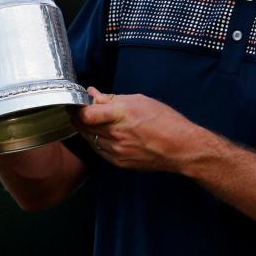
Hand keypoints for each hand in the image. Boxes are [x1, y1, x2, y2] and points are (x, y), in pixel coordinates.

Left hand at [72, 87, 213, 173]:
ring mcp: (116, 151)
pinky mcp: (119, 162)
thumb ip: (112, 98)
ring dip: (86, 129)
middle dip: (77, 117)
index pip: (86, 114)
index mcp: (120, 115)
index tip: (74, 103)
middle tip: (76, 110)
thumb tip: (93, 93)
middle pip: (83, 127)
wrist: (180, 147)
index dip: (76, 108)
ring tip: (91, 120)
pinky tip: (101, 134)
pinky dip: (96, 141)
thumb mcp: (139, 100)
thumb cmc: (165, 121)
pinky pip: (99, 150)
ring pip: (89, 139)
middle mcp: (115, 134)